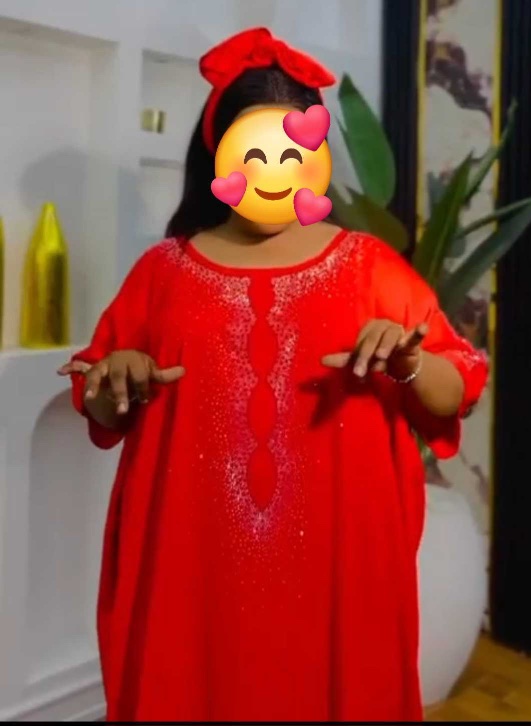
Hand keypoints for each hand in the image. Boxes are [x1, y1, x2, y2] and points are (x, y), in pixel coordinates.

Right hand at [58, 350, 184, 413]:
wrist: (126, 358)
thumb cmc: (141, 368)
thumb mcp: (152, 372)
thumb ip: (164, 375)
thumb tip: (185, 371)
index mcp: (135, 359)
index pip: (139, 375)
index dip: (142, 388)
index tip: (145, 400)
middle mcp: (117, 360)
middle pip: (118, 376)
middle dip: (120, 393)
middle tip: (123, 410)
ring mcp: (103, 365)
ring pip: (97, 374)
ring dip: (93, 386)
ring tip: (90, 398)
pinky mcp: (92, 370)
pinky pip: (79, 367)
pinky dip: (69, 368)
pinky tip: (60, 371)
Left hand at [322, 320, 427, 379]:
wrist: (402, 365)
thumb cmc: (378, 358)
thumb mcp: (360, 360)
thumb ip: (343, 360)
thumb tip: (321, 361)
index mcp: (369, 328)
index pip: (361, 342)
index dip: (358, 357)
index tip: (357, 373)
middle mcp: (383, 326)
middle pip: (373, 340)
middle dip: (366, 356)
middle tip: (360, 372)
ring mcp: (398, 332)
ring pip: (391, 337)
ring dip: (386, 346)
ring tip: (381, 357)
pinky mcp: (412, 341)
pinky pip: (416, 335)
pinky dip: (419, 331)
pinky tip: (422, 328)